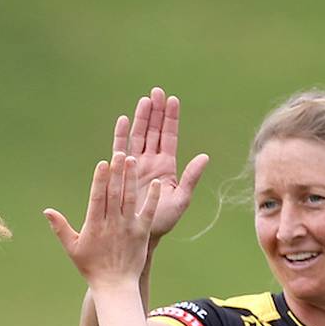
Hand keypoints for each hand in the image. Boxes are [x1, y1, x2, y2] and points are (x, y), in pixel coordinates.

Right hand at [45, 153, 161, 288]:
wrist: (115, 286)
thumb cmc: (92, 268)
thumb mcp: (72, 248)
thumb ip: (60, 228)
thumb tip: (46, 211)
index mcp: (94, 225)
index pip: (97, 197)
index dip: (100, 179)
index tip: (102, 163)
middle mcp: (112, 224)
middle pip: (114, 193)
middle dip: (117, 172)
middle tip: (120, 153)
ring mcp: (128, 228)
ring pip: (130, 199)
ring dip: (131, 179)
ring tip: (133, 160)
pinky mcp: (142, 233)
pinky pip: (148, 213)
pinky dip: (153, 199)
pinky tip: (157, 184)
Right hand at [113, 86, 208, 239]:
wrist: (142, 234)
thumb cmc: (163, 220)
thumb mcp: (182, 199)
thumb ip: (191, 177)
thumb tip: (204, 157)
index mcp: (166, 166)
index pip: (169, 137)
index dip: (171, 119)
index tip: (173, 100)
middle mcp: (151, 162)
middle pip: (153, 131)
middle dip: (156, 111)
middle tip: (157, 91)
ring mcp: (135, 165)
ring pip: (138, 136)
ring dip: (141, 118)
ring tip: (144, 100)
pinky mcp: (122, 171)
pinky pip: (120, 149)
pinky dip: (121, 135)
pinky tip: (123, 120)